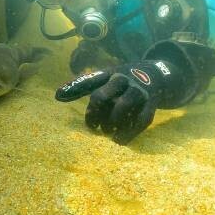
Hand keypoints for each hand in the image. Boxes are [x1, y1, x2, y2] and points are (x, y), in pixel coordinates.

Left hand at [55, 60, 180, 143]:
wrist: (157, 76)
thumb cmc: (122, 81)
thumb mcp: (104, 78)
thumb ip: (83, 86)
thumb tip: (57, 95)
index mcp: (110, 73)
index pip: (90, 80)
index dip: (74, 88)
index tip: (58, 97)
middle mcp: (123, 79)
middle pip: (103, 95)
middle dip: (94, 113)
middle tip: (93, 126)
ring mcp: (139, 91)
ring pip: (122, 106)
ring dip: (111, 122)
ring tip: (107, 132)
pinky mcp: (151, 105)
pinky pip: (141, 120)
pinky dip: (129, 133)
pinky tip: (119, 141)